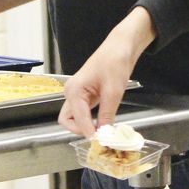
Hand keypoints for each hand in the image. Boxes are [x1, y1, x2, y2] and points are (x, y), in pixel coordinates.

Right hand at [58, 8, 156, 136]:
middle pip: (68, 121)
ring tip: (104, 131)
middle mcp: (72, 92)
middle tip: (99, 135)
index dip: (88, 132)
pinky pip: (84, 113)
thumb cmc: (115, 61)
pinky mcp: (86, 95)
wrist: (121, 46)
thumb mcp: (113, 91)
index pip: (76, 119)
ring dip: (86, 126)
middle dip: (81, 130)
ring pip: (75, 118)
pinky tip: (104, 123)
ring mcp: (78, 94)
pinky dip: (91, 120)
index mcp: (74, 90)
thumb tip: (104, 133)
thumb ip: (107, 114)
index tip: (100, 142)